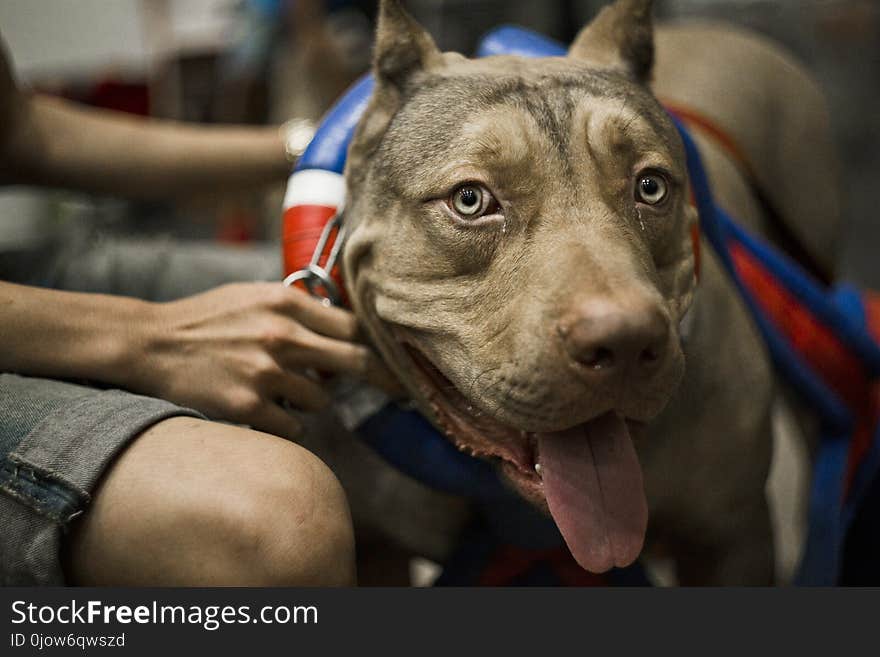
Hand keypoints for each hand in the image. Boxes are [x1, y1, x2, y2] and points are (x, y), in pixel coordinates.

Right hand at [128, 282, 396, 438]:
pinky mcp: (248, 406)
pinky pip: (294, 426)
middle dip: (383, 380)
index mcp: (285, 304)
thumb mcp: (255, 296)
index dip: (381, 346)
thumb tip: (346, 326)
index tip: (399, 361)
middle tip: (402, 393)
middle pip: (356, 362)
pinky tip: (265, 409)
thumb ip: (299, 309)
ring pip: (321, 400)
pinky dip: (287, 423)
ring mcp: (265, 373)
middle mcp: (281, 336)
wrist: (151, 343)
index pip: (354, 327)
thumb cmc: (207, 318)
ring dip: (310, 400)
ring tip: (278, 389)